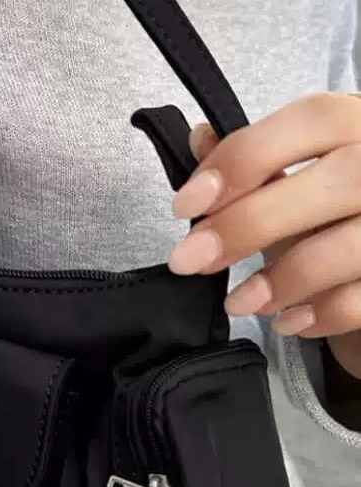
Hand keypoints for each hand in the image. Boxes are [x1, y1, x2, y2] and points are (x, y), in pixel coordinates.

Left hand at [168, 92, 360, 379]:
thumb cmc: (335, 214)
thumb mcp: (298, 181)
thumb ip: (255, 161)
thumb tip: (199, 139)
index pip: (312, 120)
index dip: (244, 158)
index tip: (186, 204)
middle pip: (336, 182)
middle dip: (249, 223)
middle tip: (190, 259)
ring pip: (352, 245)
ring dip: (283, 279)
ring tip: (237, 303)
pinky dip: (322, 313)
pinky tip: (286, 323)